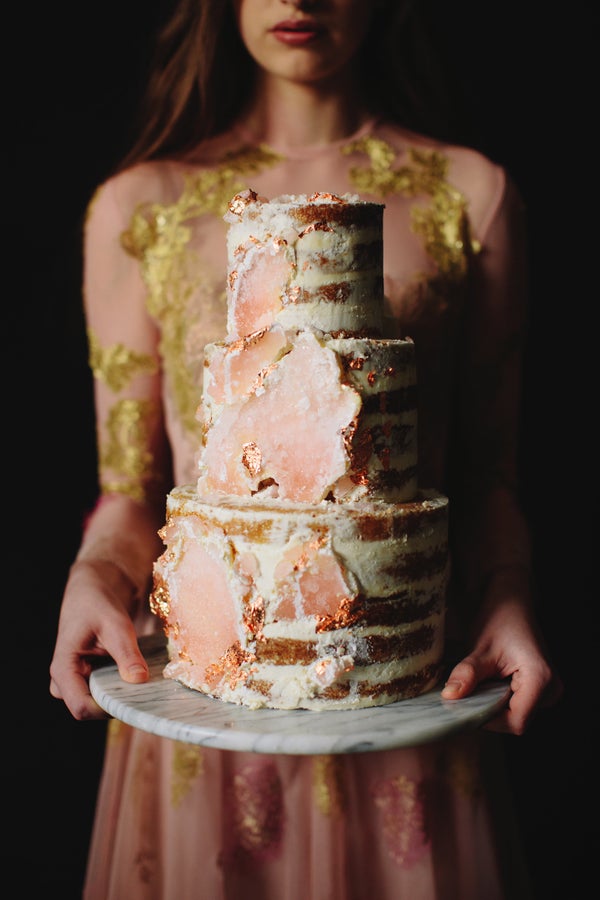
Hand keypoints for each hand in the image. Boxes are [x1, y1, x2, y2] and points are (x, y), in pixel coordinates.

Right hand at [49, 558, 149, 719]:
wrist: (91, 592)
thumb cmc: (98, 604)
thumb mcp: (116, 625)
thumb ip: (127, 654)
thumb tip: (139, 680)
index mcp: (63, 667)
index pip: (80, 707)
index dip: (106, 710)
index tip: (134, 700)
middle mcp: (64, 679)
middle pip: (88, 709)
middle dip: (114, 704)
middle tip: (142, 692)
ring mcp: (73, 681)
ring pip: (95, 703)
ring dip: (117, 696)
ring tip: (139, 682)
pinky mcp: (85, 678)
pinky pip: (100, 693)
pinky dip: (117, 689)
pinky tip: (135, 678)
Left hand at [440, 597, 562, 734]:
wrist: (512, 602)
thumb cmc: (499, 618)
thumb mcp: (480, 647)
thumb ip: (467, 674)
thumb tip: (450, 697)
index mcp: (541, 679)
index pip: (515, 722)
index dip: (488, 719)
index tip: (465, 706)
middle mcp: (551, 689)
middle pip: (516, 720)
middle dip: (489, 711)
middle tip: (468, 691)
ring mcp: (549, 690)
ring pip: (516, 714)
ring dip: (493, 704)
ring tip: (480, 682)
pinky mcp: (542, 689)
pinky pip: (519, 705)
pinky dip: (499, 698)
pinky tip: (489, 682)